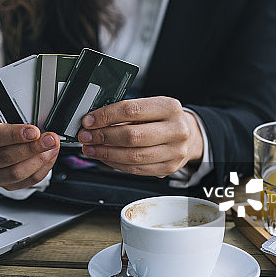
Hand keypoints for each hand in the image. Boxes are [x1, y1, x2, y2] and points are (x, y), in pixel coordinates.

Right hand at [0, 118, 59, 190]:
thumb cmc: (0, 131)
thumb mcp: (3, 119)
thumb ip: (17, 120)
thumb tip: (38, 121)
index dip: (15, 134)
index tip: (34, 131)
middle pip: (6, 157)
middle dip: (32, 147)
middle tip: (50, 139)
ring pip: (17, 173)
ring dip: (39, 159)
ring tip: (52, 147)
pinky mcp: (5, 186)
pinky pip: (28, 181)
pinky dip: (43, 168)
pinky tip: (50, 156)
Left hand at [77, 96, 203, 177]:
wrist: (189, 134)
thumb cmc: (165, 118)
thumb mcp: (151, 106)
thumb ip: (127, 112)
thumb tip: (95, 121)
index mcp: (169, 107)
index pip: (131, 110)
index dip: (106, 116)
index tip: (89, 121)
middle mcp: (176, 130)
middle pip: (131, 136)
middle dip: (103, 137)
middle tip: (86, 136)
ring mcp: (174, 151)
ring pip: (132, 156)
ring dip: (106, 153)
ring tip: (91, 148)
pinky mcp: (169, 168)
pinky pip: (136, 169)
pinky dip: (116, 164)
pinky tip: (105, 157)